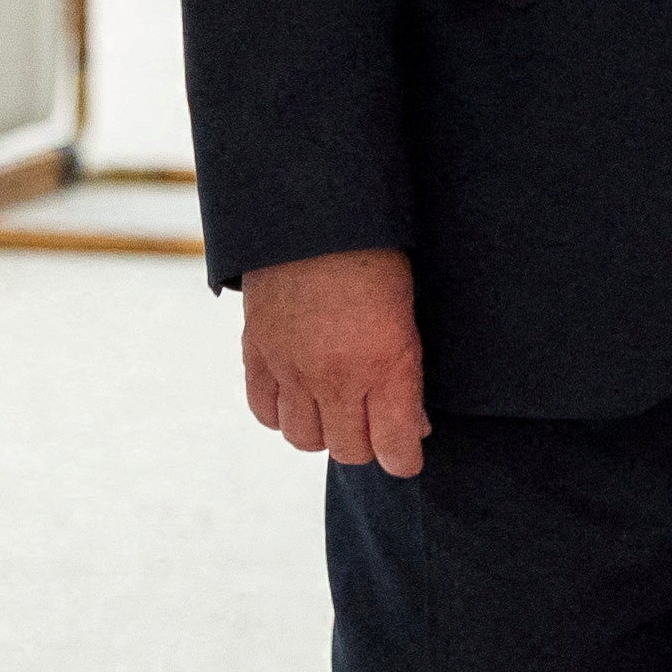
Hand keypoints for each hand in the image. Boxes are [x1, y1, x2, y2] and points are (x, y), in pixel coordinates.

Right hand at [239, 246, 428, 476]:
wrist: (314, 213)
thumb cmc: (377, 251)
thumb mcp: (409, 310)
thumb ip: (407, 370)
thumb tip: (413, 421)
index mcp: (386, 363)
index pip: (395, 447)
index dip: (405, 459)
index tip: (408, 456)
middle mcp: (336, 376)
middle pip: (350, 450)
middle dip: (368, 445)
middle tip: (376, 425)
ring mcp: (293, 368)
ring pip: (305, 439)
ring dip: (324, 431)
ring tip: (337, 409)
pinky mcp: (259, 354)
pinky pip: (266, 412)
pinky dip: (283, 414)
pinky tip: (299, 396)